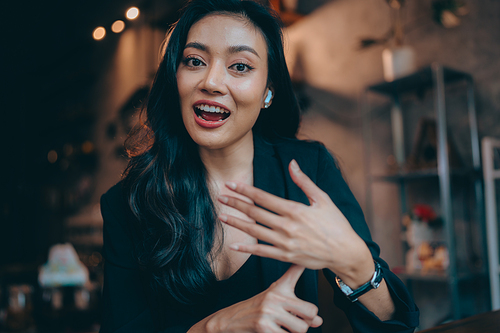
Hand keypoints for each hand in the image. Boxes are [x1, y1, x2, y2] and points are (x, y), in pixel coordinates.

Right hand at [200, 265, 321, 332]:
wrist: (229, 321)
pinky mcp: (263, 327)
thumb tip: (319, 320)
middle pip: (311, 311)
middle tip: (296, 322)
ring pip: (302, 328)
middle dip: (307, 321)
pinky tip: (274, 332)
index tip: (315, 257)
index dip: (303, 263)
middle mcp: (275, 296)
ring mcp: (269, 311)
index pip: (295, 271)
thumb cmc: (256, 310)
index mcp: (280, 288)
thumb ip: (299, 307)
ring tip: (284, 328)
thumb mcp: (275, 297)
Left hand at [218, 160, 372, 280]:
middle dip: (236, 204)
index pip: (264, 198)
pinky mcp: (286, 256)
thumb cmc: (336, 224)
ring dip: (237, 224)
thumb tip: (292, 163)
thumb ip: (304, 182)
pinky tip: (234, 245)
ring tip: (222, 216)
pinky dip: (247, 249)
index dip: (245, 190)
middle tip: (220, 197)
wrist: (345, 252)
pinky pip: (262, 252)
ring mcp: (285, 243)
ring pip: (255, 232)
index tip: (231, 184)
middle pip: (255, 213)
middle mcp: (287, 226)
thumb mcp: (323, 199)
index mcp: (295, 210)